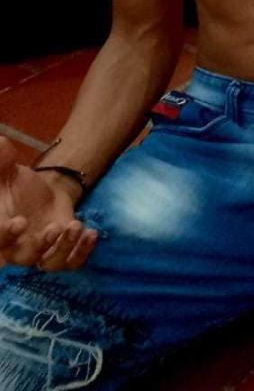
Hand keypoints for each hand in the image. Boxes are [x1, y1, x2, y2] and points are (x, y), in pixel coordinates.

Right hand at [0, 136, 98, 271]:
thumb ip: (2, 160)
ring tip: (75, 226)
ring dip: (63, 249)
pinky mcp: (61, 251)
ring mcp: (41, 252)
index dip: (5, 235)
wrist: (39, 191)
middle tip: (54, 228)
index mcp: (0, 231)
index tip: (19, 221)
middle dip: (38, 246)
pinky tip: (90, 234)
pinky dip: (82, 253)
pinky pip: (70, 263)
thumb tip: (1, 142)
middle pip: (22, 258)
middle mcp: (17, 247)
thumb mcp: (6, 171)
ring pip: (49, 264)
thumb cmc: (16, 185)